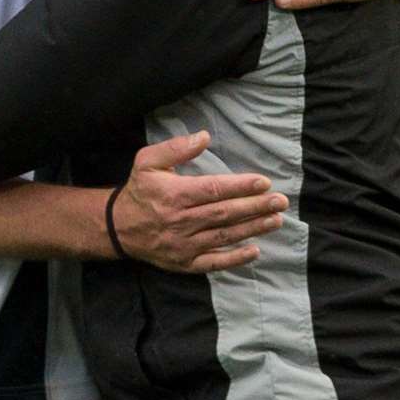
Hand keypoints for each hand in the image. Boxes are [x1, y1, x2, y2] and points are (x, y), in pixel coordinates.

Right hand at [111, 131, 284, 273]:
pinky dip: (235, 259)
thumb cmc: (139, 191)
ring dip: (252, 228)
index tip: (263, 182)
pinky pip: (213, 263)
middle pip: (224, 213)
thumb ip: (175, 148)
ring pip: (224, 236)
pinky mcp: (184, 263)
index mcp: (174, 195)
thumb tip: (203, 136)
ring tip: (275, 220)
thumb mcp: (147, 161)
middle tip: (280, 201)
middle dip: (255, 207)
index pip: (213, 190)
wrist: (118, 227)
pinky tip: (255, 251)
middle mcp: (181, 221)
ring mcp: (184, 245)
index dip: (240, 186)